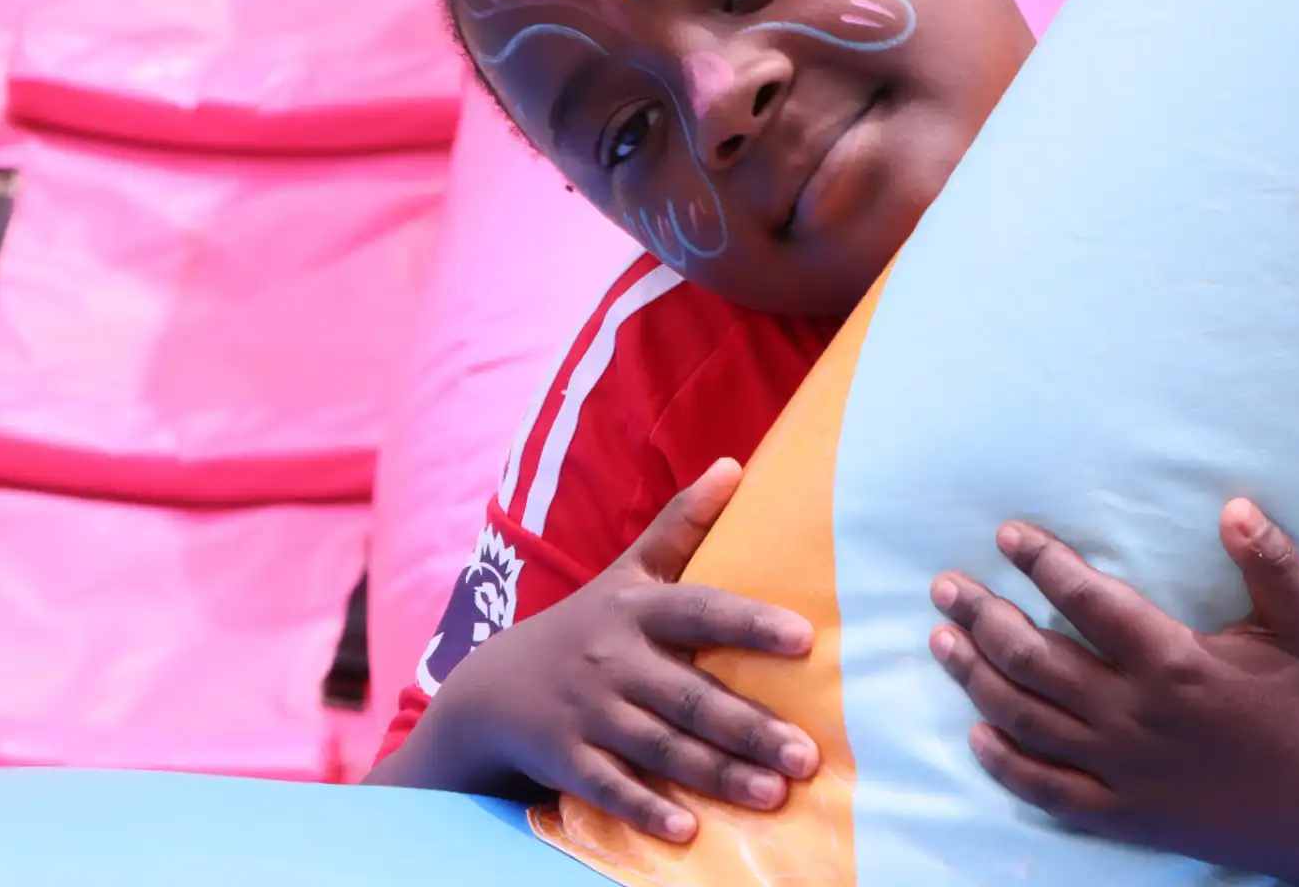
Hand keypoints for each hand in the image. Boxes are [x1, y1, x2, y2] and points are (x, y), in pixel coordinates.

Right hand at [451, 459, 818, 842]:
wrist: (493, 688)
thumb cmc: (587, 625)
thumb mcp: (627, 570)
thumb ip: (681, 524)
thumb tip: (733, 465)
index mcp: (636, 609)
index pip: (700, 609)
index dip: (750, 623)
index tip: (804, 638)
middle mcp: (613, 658)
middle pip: (690, 694)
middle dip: (749, 726)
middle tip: (806, 755)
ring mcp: (587, 711)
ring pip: (660, 746)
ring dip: (717, 774)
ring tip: (774, 795)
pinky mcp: (566, 759)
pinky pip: (610, 788)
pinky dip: (646, 809)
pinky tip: (688, 832)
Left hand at [930, 499, 1298, 880]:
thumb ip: (1271, 562)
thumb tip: (1234, 505)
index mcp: (1174, 662)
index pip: (1087, 601)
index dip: (1041, 563)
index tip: (1007, 535)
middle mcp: (1136, 715)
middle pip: (1033, 657)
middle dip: (981, 615)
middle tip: (944, 586)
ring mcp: (1123, 769)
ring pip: (1026, 718)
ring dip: (975, 676)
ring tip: (940, 640)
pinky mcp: (1123, 815)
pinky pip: (1046, 789)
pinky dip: (1004, 762)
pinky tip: (976, 733)